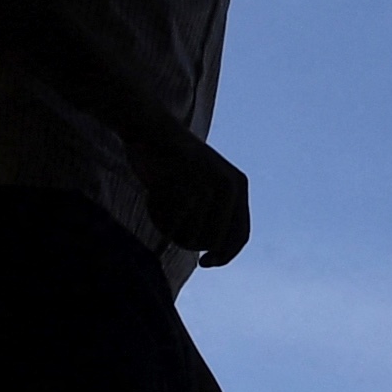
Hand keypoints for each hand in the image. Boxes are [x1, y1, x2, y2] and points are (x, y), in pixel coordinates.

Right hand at [143, 125, 255, 267]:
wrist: (150, 129)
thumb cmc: (171, 160)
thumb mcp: (202, 180)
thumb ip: (214, 209)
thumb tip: (217, 249)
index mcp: (239, 184)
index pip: (241, 233)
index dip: (227, 255)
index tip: (206, 263)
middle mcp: (229, 184)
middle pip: (220, 239)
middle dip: (202, 250)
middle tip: (185, 248)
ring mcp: (207, 184)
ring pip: (195, 235)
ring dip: (177, 234)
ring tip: (164, 217)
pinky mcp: (184, 184)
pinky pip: (174, 224)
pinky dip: (163, 224)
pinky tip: (154, 211)